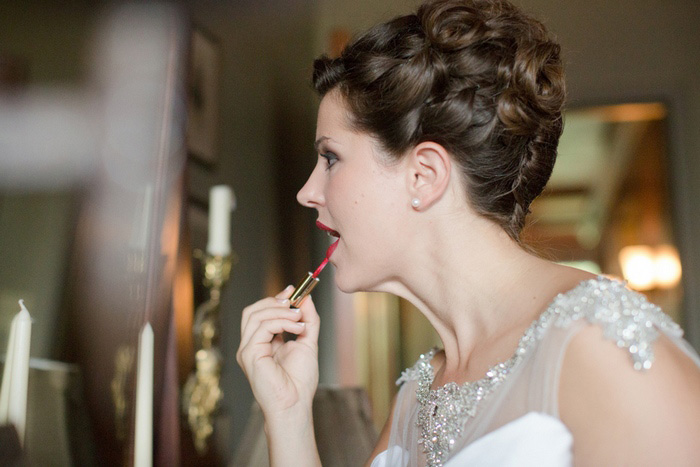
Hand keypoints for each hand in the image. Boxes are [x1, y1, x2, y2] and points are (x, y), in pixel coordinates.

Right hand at [236, 285, 320, 417]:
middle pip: (253, 310)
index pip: (260, 313)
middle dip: (275, 301)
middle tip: (294, 301)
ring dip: (281, 311)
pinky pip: (262, 327)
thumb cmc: (299, 382)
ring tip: (299, 319)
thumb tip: (306, 299)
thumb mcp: (308, 342)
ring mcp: (247, 350)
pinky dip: (281, 322)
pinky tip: (297, 329)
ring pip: (256, 315)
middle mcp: (250, 345)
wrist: (295, 404)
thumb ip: (308, 320)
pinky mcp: (249, 354)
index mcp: (261, 343)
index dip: (275, 299)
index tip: (293, 290)